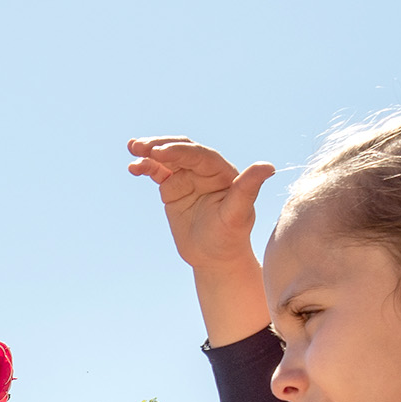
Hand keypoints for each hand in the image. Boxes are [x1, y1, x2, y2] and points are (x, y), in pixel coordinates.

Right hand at [126, 137, 274, 270]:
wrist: (214, 256)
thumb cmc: (230, 237)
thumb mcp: (238, 214)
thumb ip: (248, 187)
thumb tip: (268, 166)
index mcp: (222, 171)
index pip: (199, 155)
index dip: (180, 151)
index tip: (160, 153)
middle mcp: (205, 170)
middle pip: (181, 150)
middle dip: (161, 145)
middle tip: (140, 146)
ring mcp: (187, 177)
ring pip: (167, 158)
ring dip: (149, 152)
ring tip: (132, 148)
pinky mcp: (173, 187)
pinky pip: (157, 172)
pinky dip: (145, 167)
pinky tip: (133, 167)